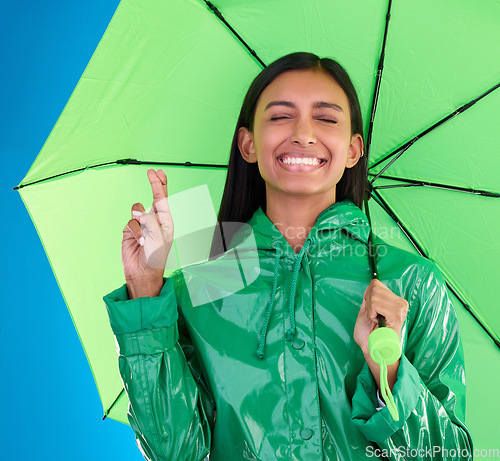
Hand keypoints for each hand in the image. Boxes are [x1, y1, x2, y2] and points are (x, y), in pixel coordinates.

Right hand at [121, 169, 173, 295]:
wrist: (142, 273)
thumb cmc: (156, 257)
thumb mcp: (158, 237)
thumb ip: (150, 220)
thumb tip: (138, 211)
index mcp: (166, 221)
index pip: (163, 199)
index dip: (160, 184)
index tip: (157, 172)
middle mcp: (155, 221)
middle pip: (154, 198)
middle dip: (154, 185)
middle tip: (152, 172)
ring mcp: (142, 225)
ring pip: (137, 210)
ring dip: (140, 221)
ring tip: (145, 236)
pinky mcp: (130, 231)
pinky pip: (130, 222)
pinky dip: (134, 231)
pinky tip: (139, 242)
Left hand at [354, 279, 407, 355]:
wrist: (372, 349)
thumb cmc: (368, 334)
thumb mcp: (367, 310)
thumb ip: (370, 297)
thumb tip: (372, 284)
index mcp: (395, 301)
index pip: (376, 283)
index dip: (367, 296)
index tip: (371, 310)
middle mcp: (401, 303)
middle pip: (374, 288)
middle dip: (368, 303)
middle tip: (374, 317)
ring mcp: (400, 309)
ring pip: (374, 296)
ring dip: (370, 310)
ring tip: (376, 320)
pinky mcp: (397, 315)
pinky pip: (376, 305)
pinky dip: (371, 313)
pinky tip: (377, 322)